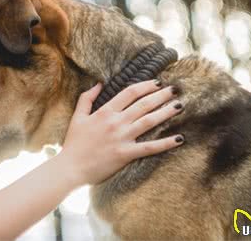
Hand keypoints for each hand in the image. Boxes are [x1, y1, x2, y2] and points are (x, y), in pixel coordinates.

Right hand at [60, 80, 183, 185]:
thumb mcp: (77, 117)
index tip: (157, 82)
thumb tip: (99, 83)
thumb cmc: (73, 143)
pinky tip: (180, 138)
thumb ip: (87, 98)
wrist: (71, 168)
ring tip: (179, 105)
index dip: (145, 86)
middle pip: (143, 104)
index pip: (129, 93)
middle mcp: (116, 122)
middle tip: (175, 89)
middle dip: (161, 95)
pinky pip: (150, 147)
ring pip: (149, 121)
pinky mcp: (126, 154)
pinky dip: (166, 143)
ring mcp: (122, 138)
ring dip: (166, 112)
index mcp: (105, 112)